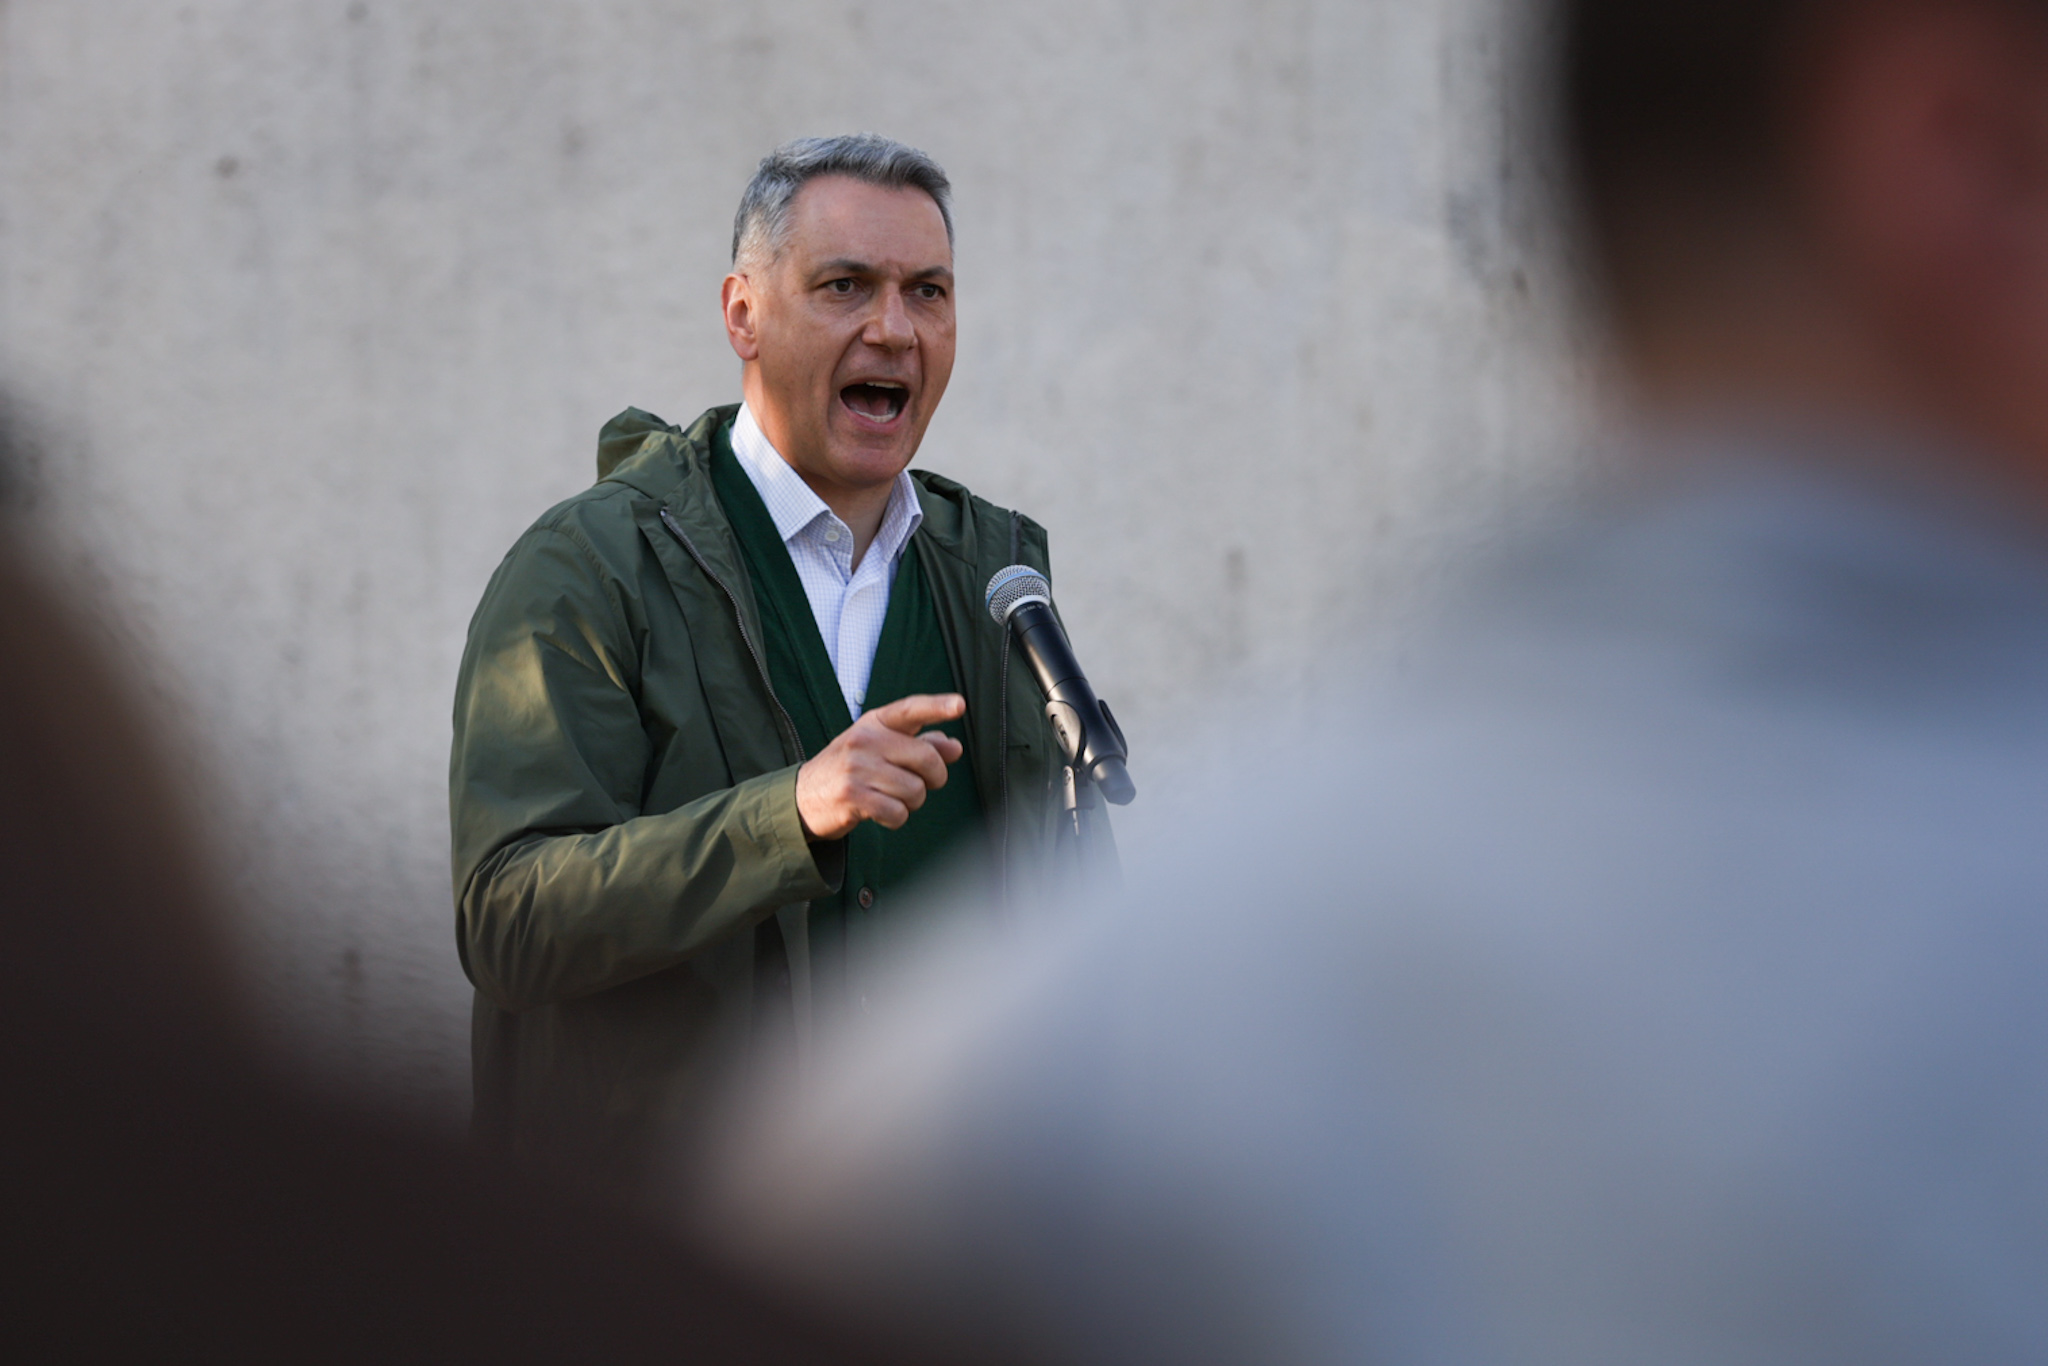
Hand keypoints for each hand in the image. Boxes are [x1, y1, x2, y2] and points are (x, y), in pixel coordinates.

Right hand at [794, 693, 966, 840]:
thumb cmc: (851, 770)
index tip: (960, 705)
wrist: (802, 797)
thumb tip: (954, 747)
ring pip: (915, 790)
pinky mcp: (852, 796)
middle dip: (934, 778)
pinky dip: (896, 818)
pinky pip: (898, 813)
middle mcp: (865, 740)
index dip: (937, 707)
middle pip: (927, 758)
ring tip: (889, 797)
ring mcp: (857, 767)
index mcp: (875, 723)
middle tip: (920, 784)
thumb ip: (919, 744)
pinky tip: (881, 813)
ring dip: (911, 802)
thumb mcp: (881, 748)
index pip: (910, 710)